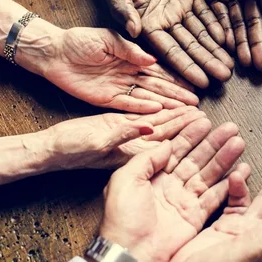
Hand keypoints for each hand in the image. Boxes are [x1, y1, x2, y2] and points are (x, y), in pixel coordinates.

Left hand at [41, 27, 198, 112]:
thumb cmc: (79, 41)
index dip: (176, 78)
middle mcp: (129, 74)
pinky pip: (127, 106)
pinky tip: (157, 111)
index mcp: (132, 58)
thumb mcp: (108, 39)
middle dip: (176, 95)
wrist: (53, 52)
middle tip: (195, 103)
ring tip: (182, 110)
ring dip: (165, 104)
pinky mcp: (105, 100)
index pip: (159, 70)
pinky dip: (142, 109)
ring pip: (146, 98)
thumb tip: (152, 60)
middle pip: (157, 87)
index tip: (193, 84)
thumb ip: (130, 50)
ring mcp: (119, 88)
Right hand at [42, 106, 204, 169]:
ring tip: (199, 108)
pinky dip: (161, 111)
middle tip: (211, 115)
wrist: (50, 149)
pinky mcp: (123, 128)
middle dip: (190, 127)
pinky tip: (175, 105)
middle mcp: (137, 149)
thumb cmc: (70, 150)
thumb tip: (150, 127)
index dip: (186, 133)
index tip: (205, 122)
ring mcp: (131, 139)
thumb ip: (124, 135)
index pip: (168, 143)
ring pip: (161, 126)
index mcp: (135, 156)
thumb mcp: (98, 142)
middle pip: (170, 135)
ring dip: (179, 117)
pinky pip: (146, 118)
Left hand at [99, 120, 246, 261]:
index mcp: (152, 175)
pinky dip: (229, 184)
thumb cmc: (122, 220)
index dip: (191, 135)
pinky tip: (240, 171)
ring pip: (209, 174)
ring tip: (238, 143)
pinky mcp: (196, 216)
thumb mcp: (124, 180)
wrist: (131, 255)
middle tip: (230, 128)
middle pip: (197, 158)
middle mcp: (170, 186)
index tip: (205, 121)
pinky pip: (216, 196)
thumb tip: (165, 144)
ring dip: (224, 158)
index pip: (176, 149)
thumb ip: (146, 159)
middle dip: (214, 142)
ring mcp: (184, 200)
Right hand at [104, 0, 233, 86]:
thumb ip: (123, 7)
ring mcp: (180, 8)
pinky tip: (229, 38)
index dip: (186, 66)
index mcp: (147, 24)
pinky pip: (207, 12)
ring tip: (231, 65)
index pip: (170, 51)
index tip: (202, 82)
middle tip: (225, 77)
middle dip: (207, 62)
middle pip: (190, 46)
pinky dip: (218, 25)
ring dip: (216, 49)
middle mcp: (166, 21)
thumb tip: (133, 30)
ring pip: (201, 33)